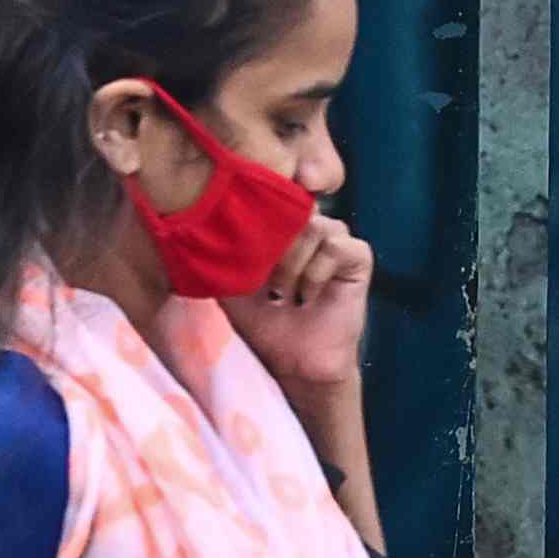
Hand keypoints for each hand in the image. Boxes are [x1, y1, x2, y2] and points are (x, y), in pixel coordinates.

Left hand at [227, 210, 374, 399]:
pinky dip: (316, 272)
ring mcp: (336, 239)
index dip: (265, 206)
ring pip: (313, 226)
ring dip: (291, 263)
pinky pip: (336, 246)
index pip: (274, 196)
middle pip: (292, 208)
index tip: (253, 238)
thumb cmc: (263, 322)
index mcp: (282, 226)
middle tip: (264, 283)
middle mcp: (310, 226)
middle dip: (273, 246)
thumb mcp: (231, 282)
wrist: (294, 361)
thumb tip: (200, 224)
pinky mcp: (358, 257)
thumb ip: (222, 251)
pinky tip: (306, 297)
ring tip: (282, 295)